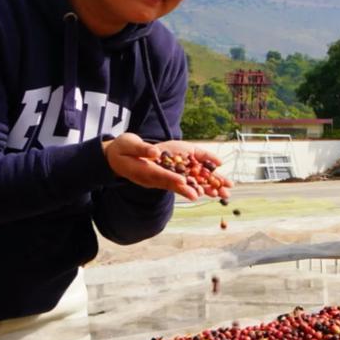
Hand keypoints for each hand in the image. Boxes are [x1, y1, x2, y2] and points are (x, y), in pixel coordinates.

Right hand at [101, 135, 224, 200]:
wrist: (116, 158)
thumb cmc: (121, 149)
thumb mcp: (128, 145)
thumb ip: (141, 149)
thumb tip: (155, 152)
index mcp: (146, 172)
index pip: (162, 177)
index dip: (175, 181)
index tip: (188, 186)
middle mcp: (156, 179)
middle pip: (179, 185)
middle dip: (199, 189)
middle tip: (215, 195)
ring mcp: (162, 179)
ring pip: (185, 185)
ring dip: (204, 189)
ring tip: (223, 193)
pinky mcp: (167, 177)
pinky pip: (184, 181)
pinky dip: (199, 182)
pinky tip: (214, 186)